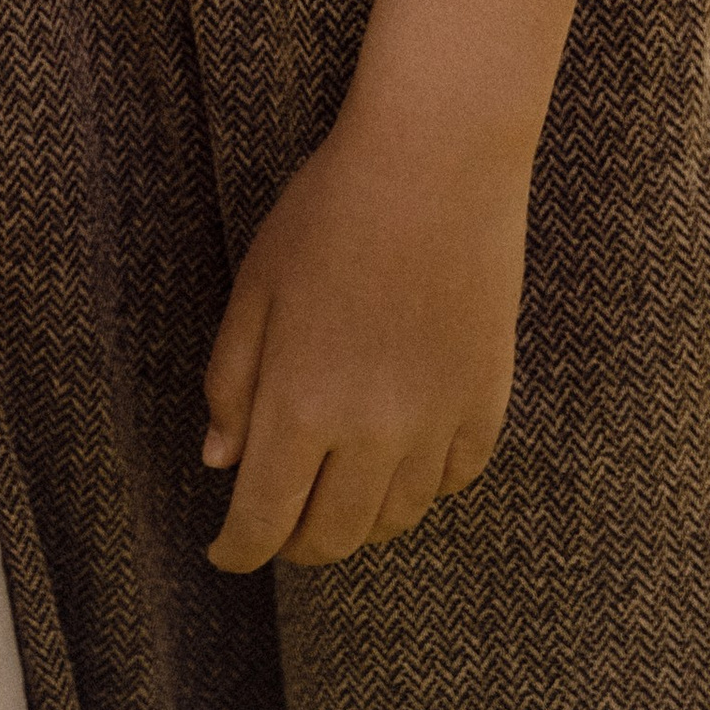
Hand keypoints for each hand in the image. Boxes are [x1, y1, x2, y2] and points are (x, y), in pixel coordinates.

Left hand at [200, 102, 530, 573]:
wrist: (436, 160)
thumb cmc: (331, 210)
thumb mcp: (257, 286)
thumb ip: (232, 380)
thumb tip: (221, 460)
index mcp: (300, 405)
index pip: (264, 520)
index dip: (239, 548)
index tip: (227, 550)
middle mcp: (371, 432)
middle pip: (332, 536)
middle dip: (296, 543)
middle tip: (279, 524)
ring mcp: (437, 421)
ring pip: (395, 518)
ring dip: (359, 520)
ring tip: (338, 492)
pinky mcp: (487, 400)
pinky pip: (452, 479)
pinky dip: (421, 486)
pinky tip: (402, 459)